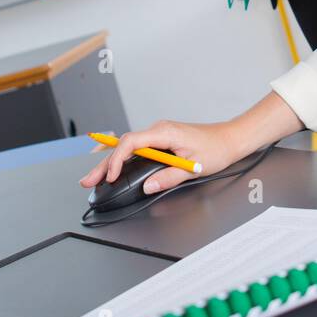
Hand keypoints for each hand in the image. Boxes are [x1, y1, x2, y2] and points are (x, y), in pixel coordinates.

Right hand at [79, 119, 242, 196]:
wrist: (229, 139)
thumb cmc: (215, 149)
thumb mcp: (193, 167)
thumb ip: (168, 177)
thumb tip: (147, 186)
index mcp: (164, 132)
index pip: (131, 142)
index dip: (117, 159)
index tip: (110, 176)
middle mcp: (158, 130)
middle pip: (123, 146)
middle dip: (103, 164)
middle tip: (87, 181)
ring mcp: (158, 134)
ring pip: (127, 148)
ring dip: (110, 162)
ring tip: (94, 178)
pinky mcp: (160, 140)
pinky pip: (135, 148)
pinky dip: (122, 159)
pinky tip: (112, 168)